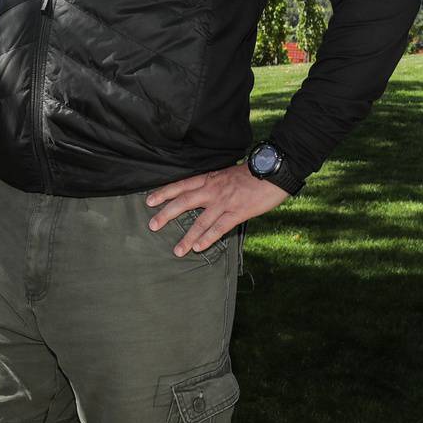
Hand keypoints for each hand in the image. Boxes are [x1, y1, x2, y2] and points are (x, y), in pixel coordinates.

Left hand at [145, 163, 288, 256]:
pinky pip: (219, 228)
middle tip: (152, 226)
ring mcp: (224, 202)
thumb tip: (204, 193)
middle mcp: (213, 190)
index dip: (164, 193)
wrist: (273, 171)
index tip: (149, 200)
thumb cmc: (253, 173)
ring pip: (200, 221)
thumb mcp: (228, 173)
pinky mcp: (237, 212)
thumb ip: (215, 184)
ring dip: (187, 237)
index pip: (182, 185)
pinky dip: (207, 238)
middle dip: (166, 214)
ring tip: (176, 250)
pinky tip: (198, 248)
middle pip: (184, 202)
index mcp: (210, 178)